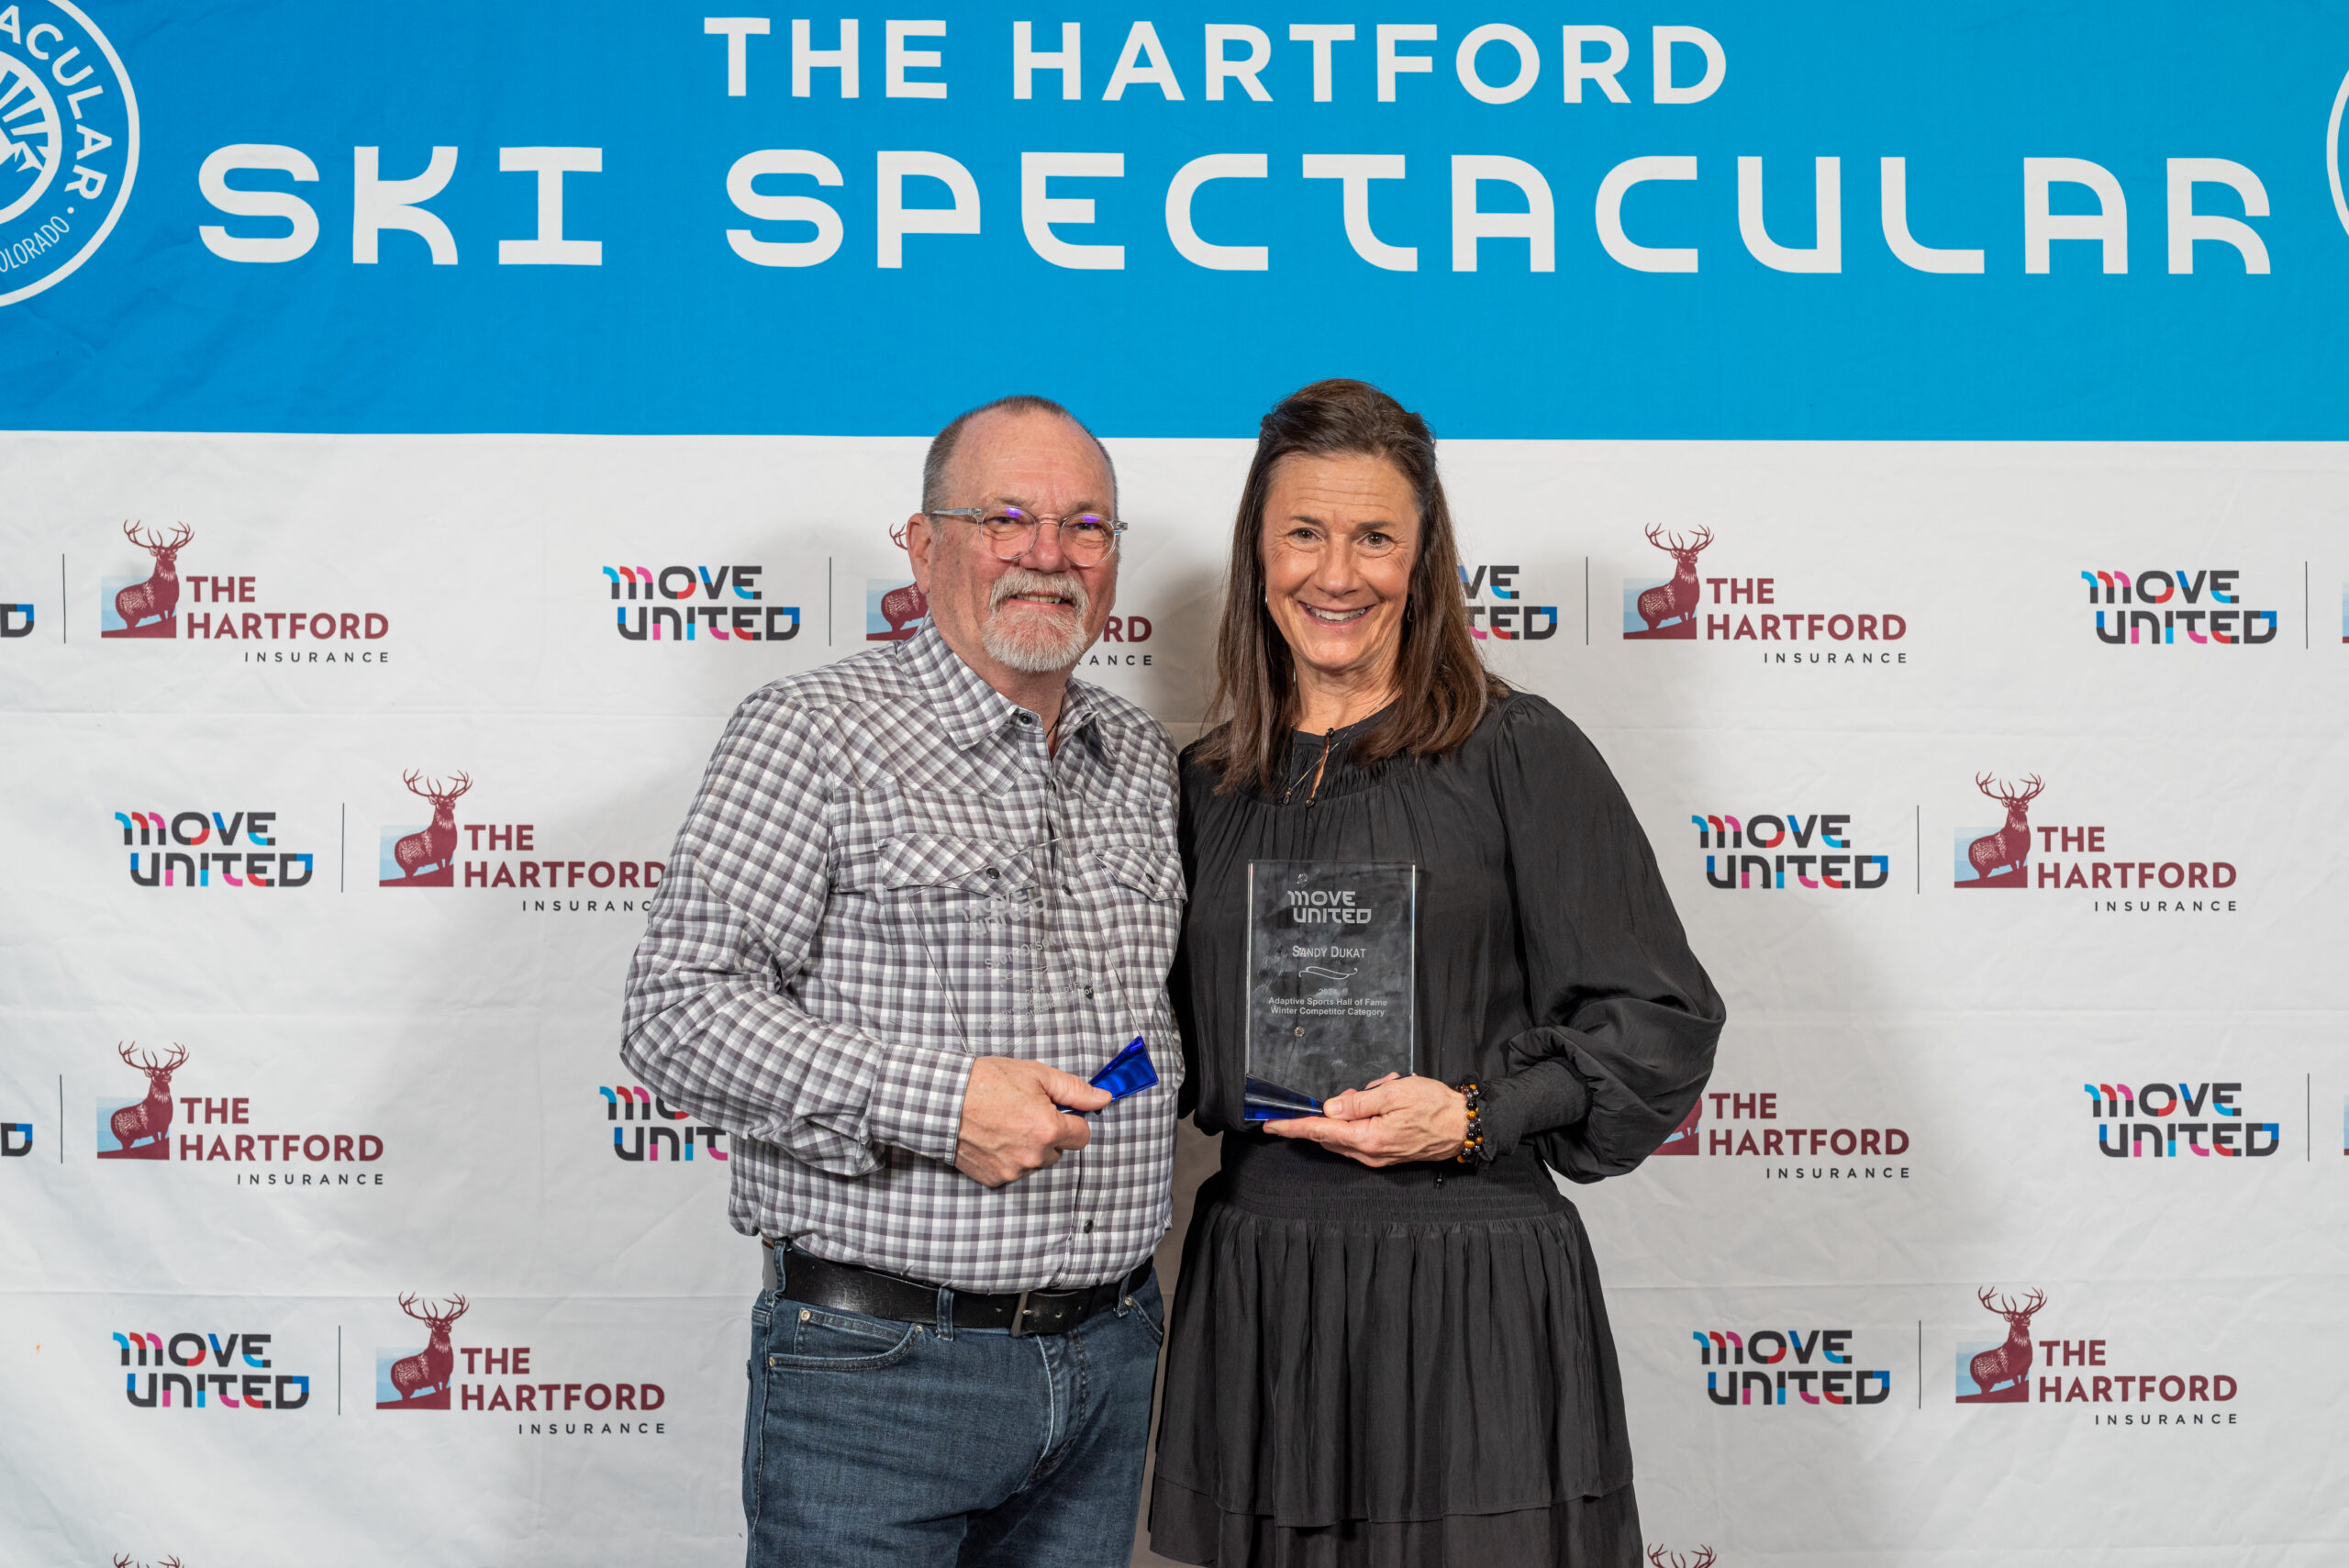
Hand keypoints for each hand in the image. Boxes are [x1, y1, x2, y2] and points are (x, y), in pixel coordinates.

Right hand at [954, 1057, 1109, 1187]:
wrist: (942, 1099)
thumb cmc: (986, 1082)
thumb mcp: (1036, 1074)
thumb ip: (1074, 1090)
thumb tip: (1102, 1098)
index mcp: (1048, 1130)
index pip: (1082, 1136)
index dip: (1072, 1120)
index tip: (1057, 1111)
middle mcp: (1033, 1156)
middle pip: (1058, 1150)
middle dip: (1049, 1134)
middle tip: (1025, 1112)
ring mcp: (1013, 1170)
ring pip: (1036, 1161)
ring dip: (1029, 1146)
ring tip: (1005, 1123)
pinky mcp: (995, 1178)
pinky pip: (1014, 1170)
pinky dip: (1008, 1156)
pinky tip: (994, 1137)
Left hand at [1261, 1073, 1468, 1167]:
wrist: (1465, 1127)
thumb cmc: (1434, 1106)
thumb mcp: (1394, 1093)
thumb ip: (1358, 1102)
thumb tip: (1330, 1109)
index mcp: (1367, 1139)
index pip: (1320, 1132)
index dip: (1294, 1126)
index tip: (1271, 1124)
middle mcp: (1369, 1154)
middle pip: (1331, 1134)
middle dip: (1334, 1111)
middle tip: (1359, 1091)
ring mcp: (1379, 1158)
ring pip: (1347, 1135)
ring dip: (1354, 1112)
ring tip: (1383, 1092)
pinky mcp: (1388, 1155)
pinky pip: (1363, 1137)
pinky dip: (1367, 1118)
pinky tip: (1387, 1101)